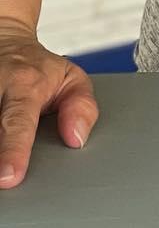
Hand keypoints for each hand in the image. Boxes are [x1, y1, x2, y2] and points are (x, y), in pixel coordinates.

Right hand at [0, 18, 97, 188]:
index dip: (13, 150)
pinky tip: (0, 154)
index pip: (17, 121)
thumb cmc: (39, 70)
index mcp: (25, 85)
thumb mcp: (71, 78)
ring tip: (5, 163)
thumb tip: (77, 138)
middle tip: (4, 181)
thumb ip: (81, 106)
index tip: (9, 177)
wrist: (6, 47)